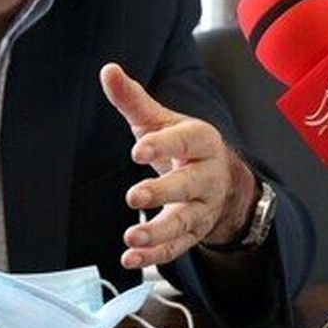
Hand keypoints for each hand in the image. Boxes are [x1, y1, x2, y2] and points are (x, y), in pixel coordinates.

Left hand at [100, 63, 255, 268]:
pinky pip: (176, 248)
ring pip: (185, 222)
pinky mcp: (194, 234)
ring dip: (158, 232)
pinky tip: (130, 258)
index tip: (137, 150)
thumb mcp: (159, 119)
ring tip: (132, 237)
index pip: (186, 141)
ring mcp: (202, 208)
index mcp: (201, 141)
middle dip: (162, 192)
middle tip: (134, 196)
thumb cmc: (181, 144)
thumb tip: (108, 70)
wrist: (220, 179)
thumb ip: (133, 98)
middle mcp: (207, 176)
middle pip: (188, 185)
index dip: (163, 145)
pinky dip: (154, 256)